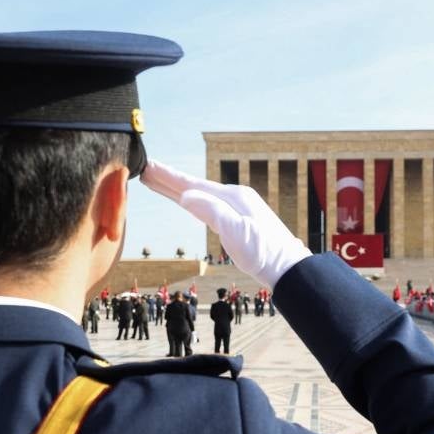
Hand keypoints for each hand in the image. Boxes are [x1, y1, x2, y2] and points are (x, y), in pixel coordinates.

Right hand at [141, 161, 310, 287]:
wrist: (287, 267)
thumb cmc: (263, 252)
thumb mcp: (235, 232)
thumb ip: (211, 211)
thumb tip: (185, 195)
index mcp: (232, 197)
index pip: (193, 184)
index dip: (169, 178)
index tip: (150, 166)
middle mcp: (234, 197)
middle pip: (194, 186)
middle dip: (169, 180)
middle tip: (146, 169)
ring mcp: (237, 208)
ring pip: (200, 195)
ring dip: (178, 189)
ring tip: (158, 183)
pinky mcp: (239, 220)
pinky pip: (207, 204)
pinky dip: (192, 200)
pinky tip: (188, 200)